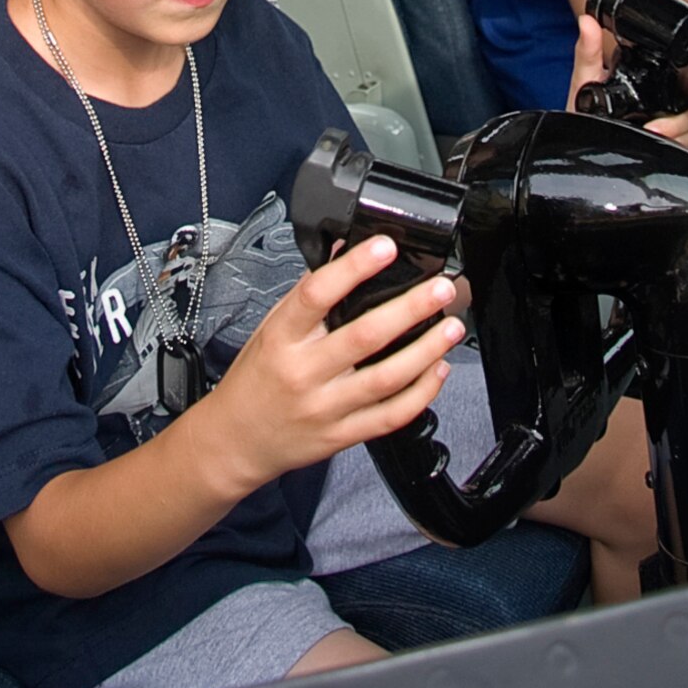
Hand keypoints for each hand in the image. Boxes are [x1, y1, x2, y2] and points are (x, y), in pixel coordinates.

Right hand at [204, 233, 465, 488]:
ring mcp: (325, 407)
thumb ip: (307, 295)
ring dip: (426, 350)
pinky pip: (390, 415)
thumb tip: (343, 254)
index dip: (354, 268)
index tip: (385, 247)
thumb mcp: (269, 329)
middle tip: (441, 289)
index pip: (317, 294)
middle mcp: (304, 372)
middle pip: (364, 336)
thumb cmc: (253, 380)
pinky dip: (421, 392)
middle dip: (411, 309)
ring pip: (386, 378)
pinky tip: (438, 370)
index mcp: (281, 338)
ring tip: (451, 327)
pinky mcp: (342, 435)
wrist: (235, 441)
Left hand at [568, 10, 687, 147]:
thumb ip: (588, 51)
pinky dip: (676, 141)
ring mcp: (670, 113)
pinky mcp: (671, 137)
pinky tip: (657, 142)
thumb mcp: (586, 78)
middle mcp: (665, 88)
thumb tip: (586, 21)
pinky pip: (687, 139)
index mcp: (650, 68)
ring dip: (678, 124)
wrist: (582, 141)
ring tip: (652, 129)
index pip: (679, 47)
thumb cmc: (585, 110)